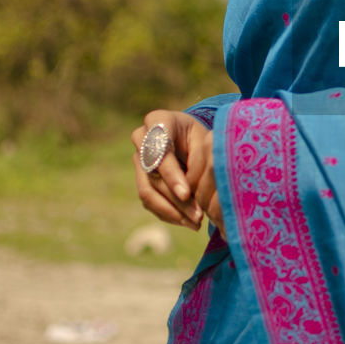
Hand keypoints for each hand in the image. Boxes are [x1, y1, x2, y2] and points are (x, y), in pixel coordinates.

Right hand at [131, 110, 223, 237]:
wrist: (193, 136)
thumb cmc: (202, 136)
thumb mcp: (206, 141)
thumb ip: (198, 160)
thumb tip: (189, 192)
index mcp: (158, 120)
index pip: (160, 150)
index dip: (171, 174)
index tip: (186, 193)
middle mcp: (141, 138)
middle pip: (153, 175)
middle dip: (176, 199)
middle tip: (198, 216)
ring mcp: (138, 159)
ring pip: (147, 191)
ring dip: (172, 211)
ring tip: (195, 223)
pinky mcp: (141, 177)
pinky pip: (149, 201)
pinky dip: (168, 214)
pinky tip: (187, 222)